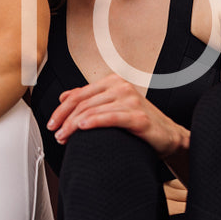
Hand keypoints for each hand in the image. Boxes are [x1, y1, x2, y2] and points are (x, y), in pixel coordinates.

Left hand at [47, 75, 189, 157]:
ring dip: (74, 125)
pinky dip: (94, 122)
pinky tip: (82, 127)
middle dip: (65, 120)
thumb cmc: (140, 122)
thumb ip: (90, 99)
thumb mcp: (112, 106)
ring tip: (64, 137)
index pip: (79, 94)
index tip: (51, 123)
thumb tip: (64, 96)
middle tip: (56, 134)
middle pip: (83, 103)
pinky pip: (111, 118)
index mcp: (113, 82)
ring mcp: (131, 101)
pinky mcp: (138, 117)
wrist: (169, 135)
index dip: (61, 110)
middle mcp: (121, 87)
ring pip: (92, 111)